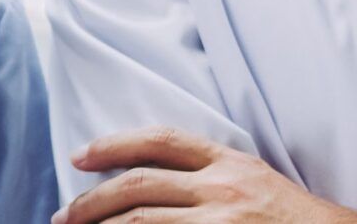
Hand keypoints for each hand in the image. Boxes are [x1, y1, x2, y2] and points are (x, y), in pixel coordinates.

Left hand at [55, 127, 356, 223]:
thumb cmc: (293, 220)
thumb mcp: (252, 181)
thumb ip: (207, 174)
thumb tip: (147, 181)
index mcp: (228, 163)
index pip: (160, 141)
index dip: (113, 145)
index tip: (79, 157)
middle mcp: (223, 188)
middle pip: (139, 185)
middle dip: (93, 201)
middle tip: (64, 216)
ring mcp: (222, 223)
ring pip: (143, 221)